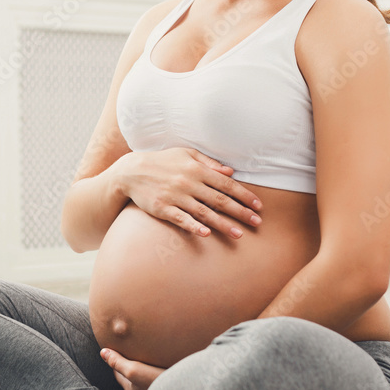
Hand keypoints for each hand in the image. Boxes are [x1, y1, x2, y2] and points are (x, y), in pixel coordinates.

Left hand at [100, 347, 165, 389]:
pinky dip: (155, 372)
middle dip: (130, 363)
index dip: (117, 357)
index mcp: (130, 389)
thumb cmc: (159, 383)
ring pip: (143, 378)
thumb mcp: (135, 371)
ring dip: (144, 367)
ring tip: (148, 355)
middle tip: (134, 348)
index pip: (118, 370)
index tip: (121, 346)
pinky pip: (156, 381)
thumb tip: (102, 352)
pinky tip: (163, 364)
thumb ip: (118, 362)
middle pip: (130, 374)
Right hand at [112, 148, 263, 238]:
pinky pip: (181, 219)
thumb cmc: (161, 162)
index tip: (258, 206)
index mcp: (196, 169)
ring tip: (239, 234)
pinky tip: (205, 234)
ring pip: (204, 212)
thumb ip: (209, 163)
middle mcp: (188, 183)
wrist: (130, 172)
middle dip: (240, 212)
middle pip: (220, 200)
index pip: (226, 184)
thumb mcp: (185, 154)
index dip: (244, 195)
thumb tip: (231, 171)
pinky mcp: (162, 208)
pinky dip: (193, 226)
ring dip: (223, 224)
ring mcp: (175, 197)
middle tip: (257, 222)